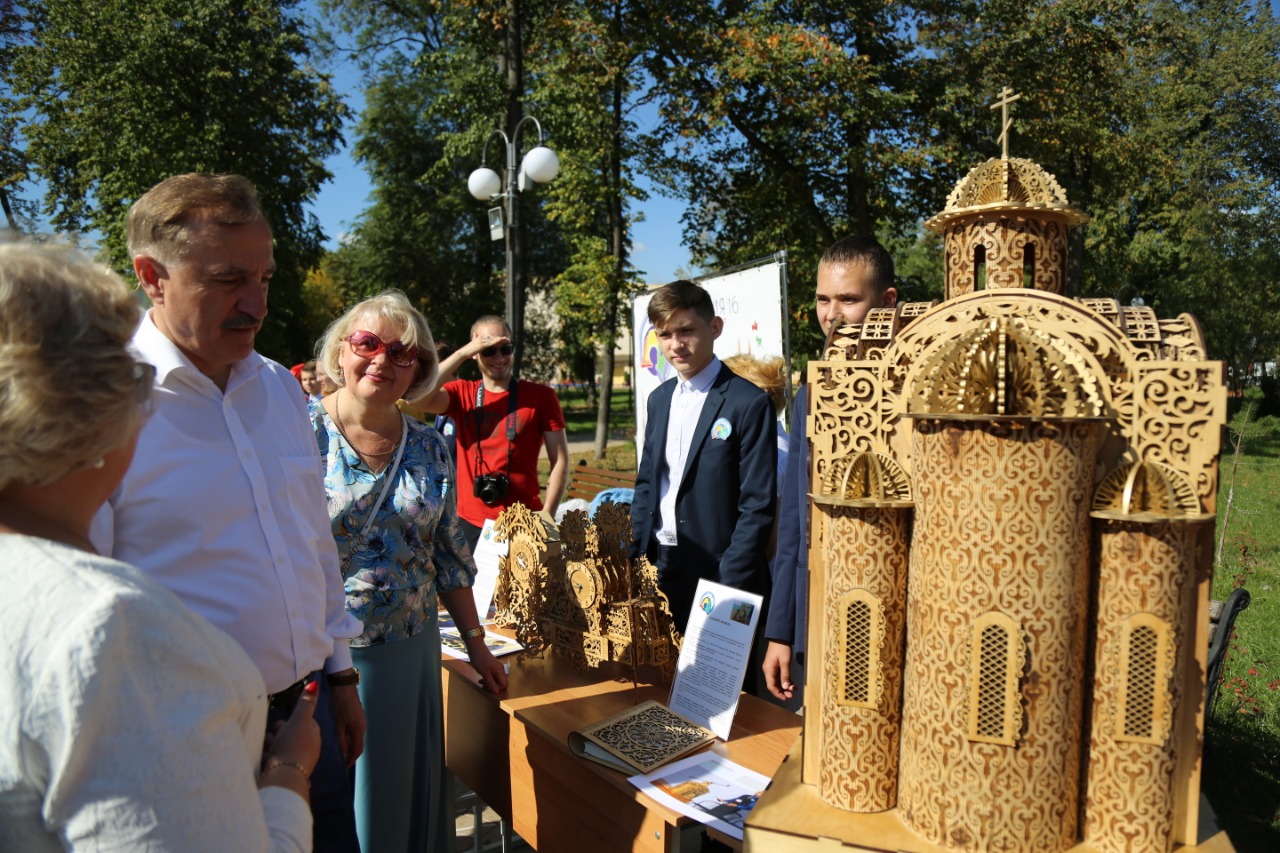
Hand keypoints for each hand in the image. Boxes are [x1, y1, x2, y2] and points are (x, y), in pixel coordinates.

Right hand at [260, 681, 320, 797]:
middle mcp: (307, 752)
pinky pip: (275, 761)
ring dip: (273, 743)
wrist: (283, 778)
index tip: (288, 718)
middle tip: (274, 729)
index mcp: (314, 738)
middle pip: (293, 736)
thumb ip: (306, 703)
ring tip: (265, 740)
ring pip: (283, 749)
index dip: (297, 719)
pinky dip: (268, 756)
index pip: (308, 724)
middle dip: (283, 731)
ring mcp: (295, 764)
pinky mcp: (283, 774)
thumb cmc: (293, 745)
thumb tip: (315, 684)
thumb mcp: (300, 720)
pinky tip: (261, 754)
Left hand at [328, 682, 365, 767]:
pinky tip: (337, 737)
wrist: (342, 682)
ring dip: (347, 746)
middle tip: (338, 762)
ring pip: (354, 737)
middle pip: (357, 744)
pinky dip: (347, 737)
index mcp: (359, 728)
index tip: (342, 768)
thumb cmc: (338, 702)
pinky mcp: (356, 714)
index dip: (350, 760)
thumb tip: (342, 755)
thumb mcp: (337, 723)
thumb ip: (340, 739)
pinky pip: (353, 730)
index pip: (357, 750)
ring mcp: (360, 719)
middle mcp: (362, 725)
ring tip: (336, 752)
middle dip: (349, 754)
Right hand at [466, 332, 509, 356]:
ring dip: (500, 339)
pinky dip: (496, 342)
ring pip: (493, 340)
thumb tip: (475, 336)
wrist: (463, 353)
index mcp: (480, 338)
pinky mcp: (482, 345)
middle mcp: (481, 338)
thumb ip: (475, 341)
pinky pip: (490, 343)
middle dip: (500, 338)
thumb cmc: (467, 351)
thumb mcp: (473, 346)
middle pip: (493, 338)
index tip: (503, 339)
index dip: (497, 338)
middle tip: (507, 339)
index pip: (490, 338)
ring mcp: (482, 341)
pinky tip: (500, 342)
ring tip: (507, 340)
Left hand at [470, 644, 508, 694]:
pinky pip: (492, 677)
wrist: (476, 647)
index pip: (504, 684)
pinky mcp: (492, 667)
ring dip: (489, 684)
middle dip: (493, 687)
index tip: (488, 688)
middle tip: (483, 686)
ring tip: (481, 683)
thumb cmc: (480, 659)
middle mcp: (500, 670)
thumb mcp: (484, 673)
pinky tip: (481, 679)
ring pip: (496, 680)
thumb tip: (497, 693)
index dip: (497, 689)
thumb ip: (491, 683)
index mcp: (500, 671)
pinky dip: (487, 679)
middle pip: (500, 683)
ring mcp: (496, 668)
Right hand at [763, 641, 794, 700]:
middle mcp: (768, 670)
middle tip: (792, 695)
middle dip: (783, 691)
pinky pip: (779, 676)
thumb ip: (785, 675)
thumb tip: (785, 687)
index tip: (786, 698)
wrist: (779, 637)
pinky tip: (792, 683)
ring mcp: (771, 668)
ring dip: (785, 686)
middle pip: (774, 685)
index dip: (778, 694)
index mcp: (769, 670)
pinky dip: (785, 680)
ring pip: (777, 681)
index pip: (771, 686)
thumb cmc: (782, 648)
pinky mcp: (775, 666)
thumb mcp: (785, 662)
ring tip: (794, 689)